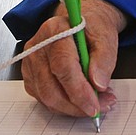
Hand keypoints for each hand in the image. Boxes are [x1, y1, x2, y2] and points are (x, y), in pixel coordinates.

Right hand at [20, 0, 126, 119]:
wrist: (79, 26)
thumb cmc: (91, 30)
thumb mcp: (105, 37)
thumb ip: (104, 59)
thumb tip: (98, 84)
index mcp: (54, 30)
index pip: (62, 65)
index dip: (79, 90)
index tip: (95, 104)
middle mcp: (37, 46)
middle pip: (50, 87)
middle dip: (77, 105)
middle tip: (100, 107)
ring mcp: (30, 63)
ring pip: (46, 98)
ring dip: (72, 108)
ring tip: (95, 102)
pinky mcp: (30, 77)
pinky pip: (45, 101)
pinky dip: (64, 106)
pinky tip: (80, 100)